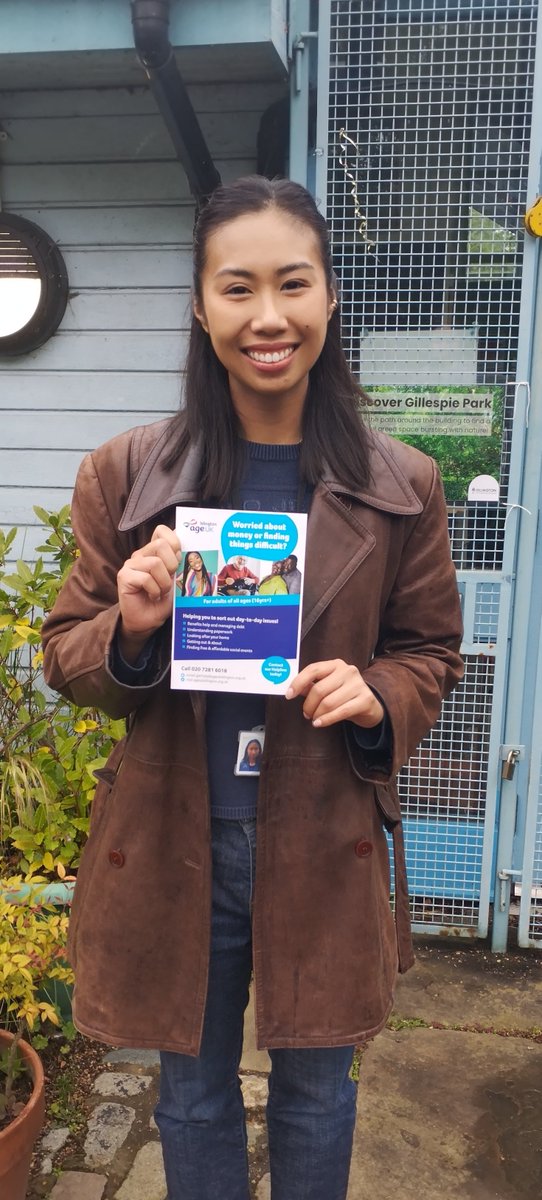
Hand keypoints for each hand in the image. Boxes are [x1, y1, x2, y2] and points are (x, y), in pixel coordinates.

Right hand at [117, 524, 180, 658]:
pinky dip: (154, 590)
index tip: (178, 559)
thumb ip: (178, 565)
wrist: (147, 622)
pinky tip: (152, 596)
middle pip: (160, 544)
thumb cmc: (161, 601)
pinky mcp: (124, 577)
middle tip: (170, 580)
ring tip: (161, 592)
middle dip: (172, 564)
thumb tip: (185, 553)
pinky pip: (146, 578)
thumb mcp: (175, 581)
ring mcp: (131, 565)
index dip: (174, 541)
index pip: (162, 531)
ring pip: (154, 563)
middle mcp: (141, 555)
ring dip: (163, 582)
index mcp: (154, 552)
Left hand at [285, 659, 383, 728]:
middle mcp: (348, 671)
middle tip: (306, 714)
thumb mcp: (327, 688)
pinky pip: (341, 712)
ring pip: (328, 702)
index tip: (288, 695)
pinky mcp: (365, 699)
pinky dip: (327, 720)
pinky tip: (319, 723)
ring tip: (315, 719)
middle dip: (308, 705)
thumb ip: (310, 686)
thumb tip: (291, 689)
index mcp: (336, 665)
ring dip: (317, 714)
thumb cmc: (343, 696)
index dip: (298, 682)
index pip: (313, 669)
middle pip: (319, 689)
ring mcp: (358, 684)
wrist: (369, 706)